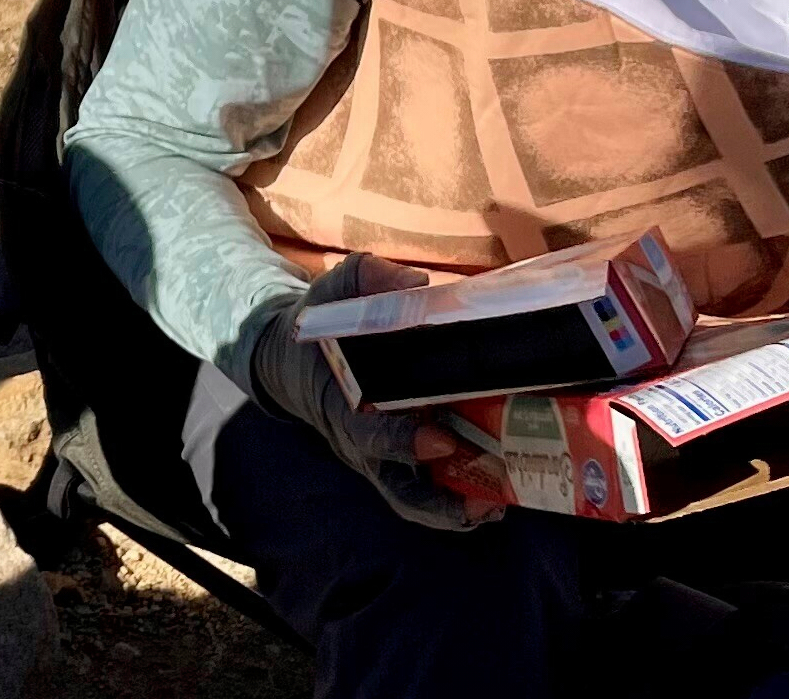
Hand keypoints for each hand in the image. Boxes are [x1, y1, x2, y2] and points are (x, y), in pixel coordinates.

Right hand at [244, 255, 500, 531]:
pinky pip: (420, 493)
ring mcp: (375, 459)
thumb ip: (371, 279)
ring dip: (454, 510)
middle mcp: (358, 442)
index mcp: (340, 401)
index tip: (442, 440)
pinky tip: (493, 496)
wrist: (290, 359)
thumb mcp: (334, 290)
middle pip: (397, 486)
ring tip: (498, 506)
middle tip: (486, 495)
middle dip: (441, 498)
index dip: (403, 442)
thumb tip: (419, 286)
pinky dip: (454, 502)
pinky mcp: (391, 463)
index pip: (368, 432)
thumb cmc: (318, 323)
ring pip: (412, 499)